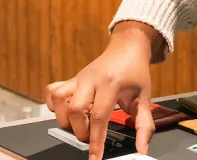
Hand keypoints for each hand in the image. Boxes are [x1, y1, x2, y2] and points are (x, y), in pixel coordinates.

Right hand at [46, 22, 161, 159]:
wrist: (127, 48)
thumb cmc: (136, 73)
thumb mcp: (144, 99)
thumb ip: (144, 126)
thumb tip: (142, 150)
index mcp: (111, 84)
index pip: (99, 117)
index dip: (95, 141)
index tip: (94, 158)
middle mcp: (91, 80)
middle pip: (74, 110)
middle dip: (80, 132)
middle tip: (91, 137)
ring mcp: (78, 78)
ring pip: (59, 101)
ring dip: (66, 120)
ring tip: (79, 125)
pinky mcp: (71, 79)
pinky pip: (52, 92)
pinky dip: (55, 105)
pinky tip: (66, 112)